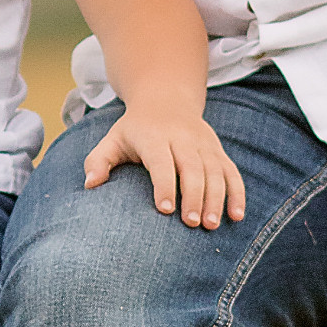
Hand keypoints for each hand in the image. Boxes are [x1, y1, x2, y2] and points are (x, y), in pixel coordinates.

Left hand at [83, 105, 246, 227]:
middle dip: (194, 196)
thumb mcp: (113, 139)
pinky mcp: (218, 151)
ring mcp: (204, 144)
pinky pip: (232, 173)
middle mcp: (183, 139)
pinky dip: (237, 194)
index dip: (164, 184)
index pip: (162, 161)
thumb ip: (98, 161)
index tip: (166, 210)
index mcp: (155, 137)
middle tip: (191, 223)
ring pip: (215, 172)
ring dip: (216, 199)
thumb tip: (90, 185)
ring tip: (211, 225)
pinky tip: (237, 216)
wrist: (166, 100)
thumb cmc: (135, 130)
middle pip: (193, 168)